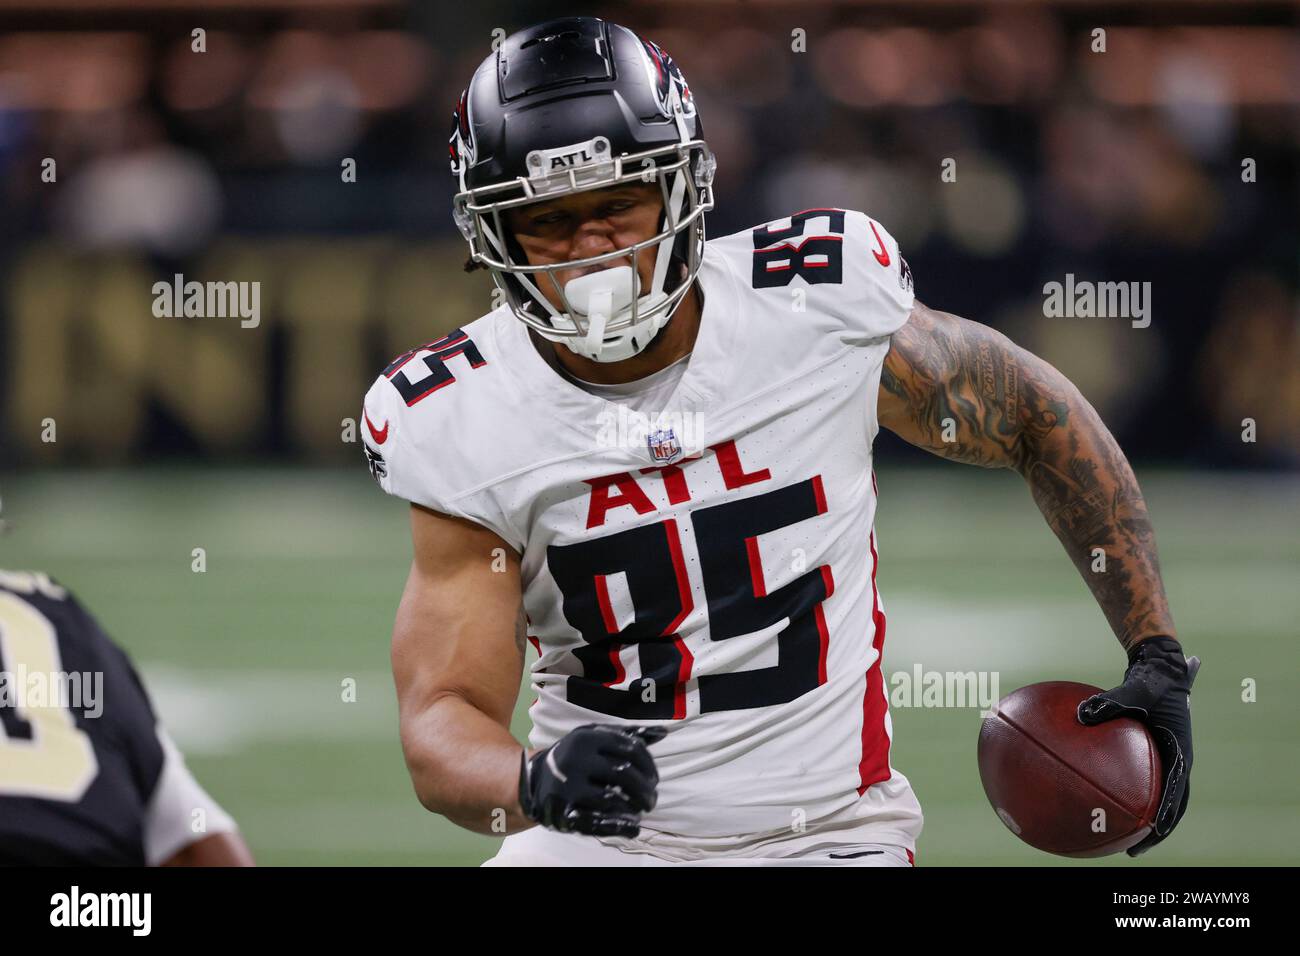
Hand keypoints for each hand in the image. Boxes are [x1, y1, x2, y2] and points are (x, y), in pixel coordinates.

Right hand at [518, 724, 665, 837]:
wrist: (532, 780)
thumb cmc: (573, 756)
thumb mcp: (594, 738)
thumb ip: (626, 736)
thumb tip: (662, 732)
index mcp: (587, 737)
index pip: (631, 748)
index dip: (649, 765)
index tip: (655, 778)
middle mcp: (577, 758)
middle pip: (624, 774)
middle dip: (645, 789)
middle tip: (652, 800)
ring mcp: (568, 785)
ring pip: (612, 798)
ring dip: (633, 807)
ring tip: (641, 810)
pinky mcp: (562, 809)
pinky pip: (596, 821)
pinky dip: (619, 826)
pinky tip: (634, 827)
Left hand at [1077, 636, 1199, 855]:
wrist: (1161, 669)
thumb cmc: (1150, 679)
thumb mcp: (1134, 688)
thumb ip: (1108, 702)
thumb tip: (1079, 715)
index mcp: (1180, 752)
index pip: (1176, 790)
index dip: (1166, 813)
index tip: (1153, 830)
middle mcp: (1177, 761)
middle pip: (1172, 805)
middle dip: (1155, 831)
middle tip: (1135, 850)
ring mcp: (1167, 760)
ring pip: (1160, 798)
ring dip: (1144, 820)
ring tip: (1119, 840)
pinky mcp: (1154, 755)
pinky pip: (1142, 780)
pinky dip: (1127, 793)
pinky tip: (1099, 800)